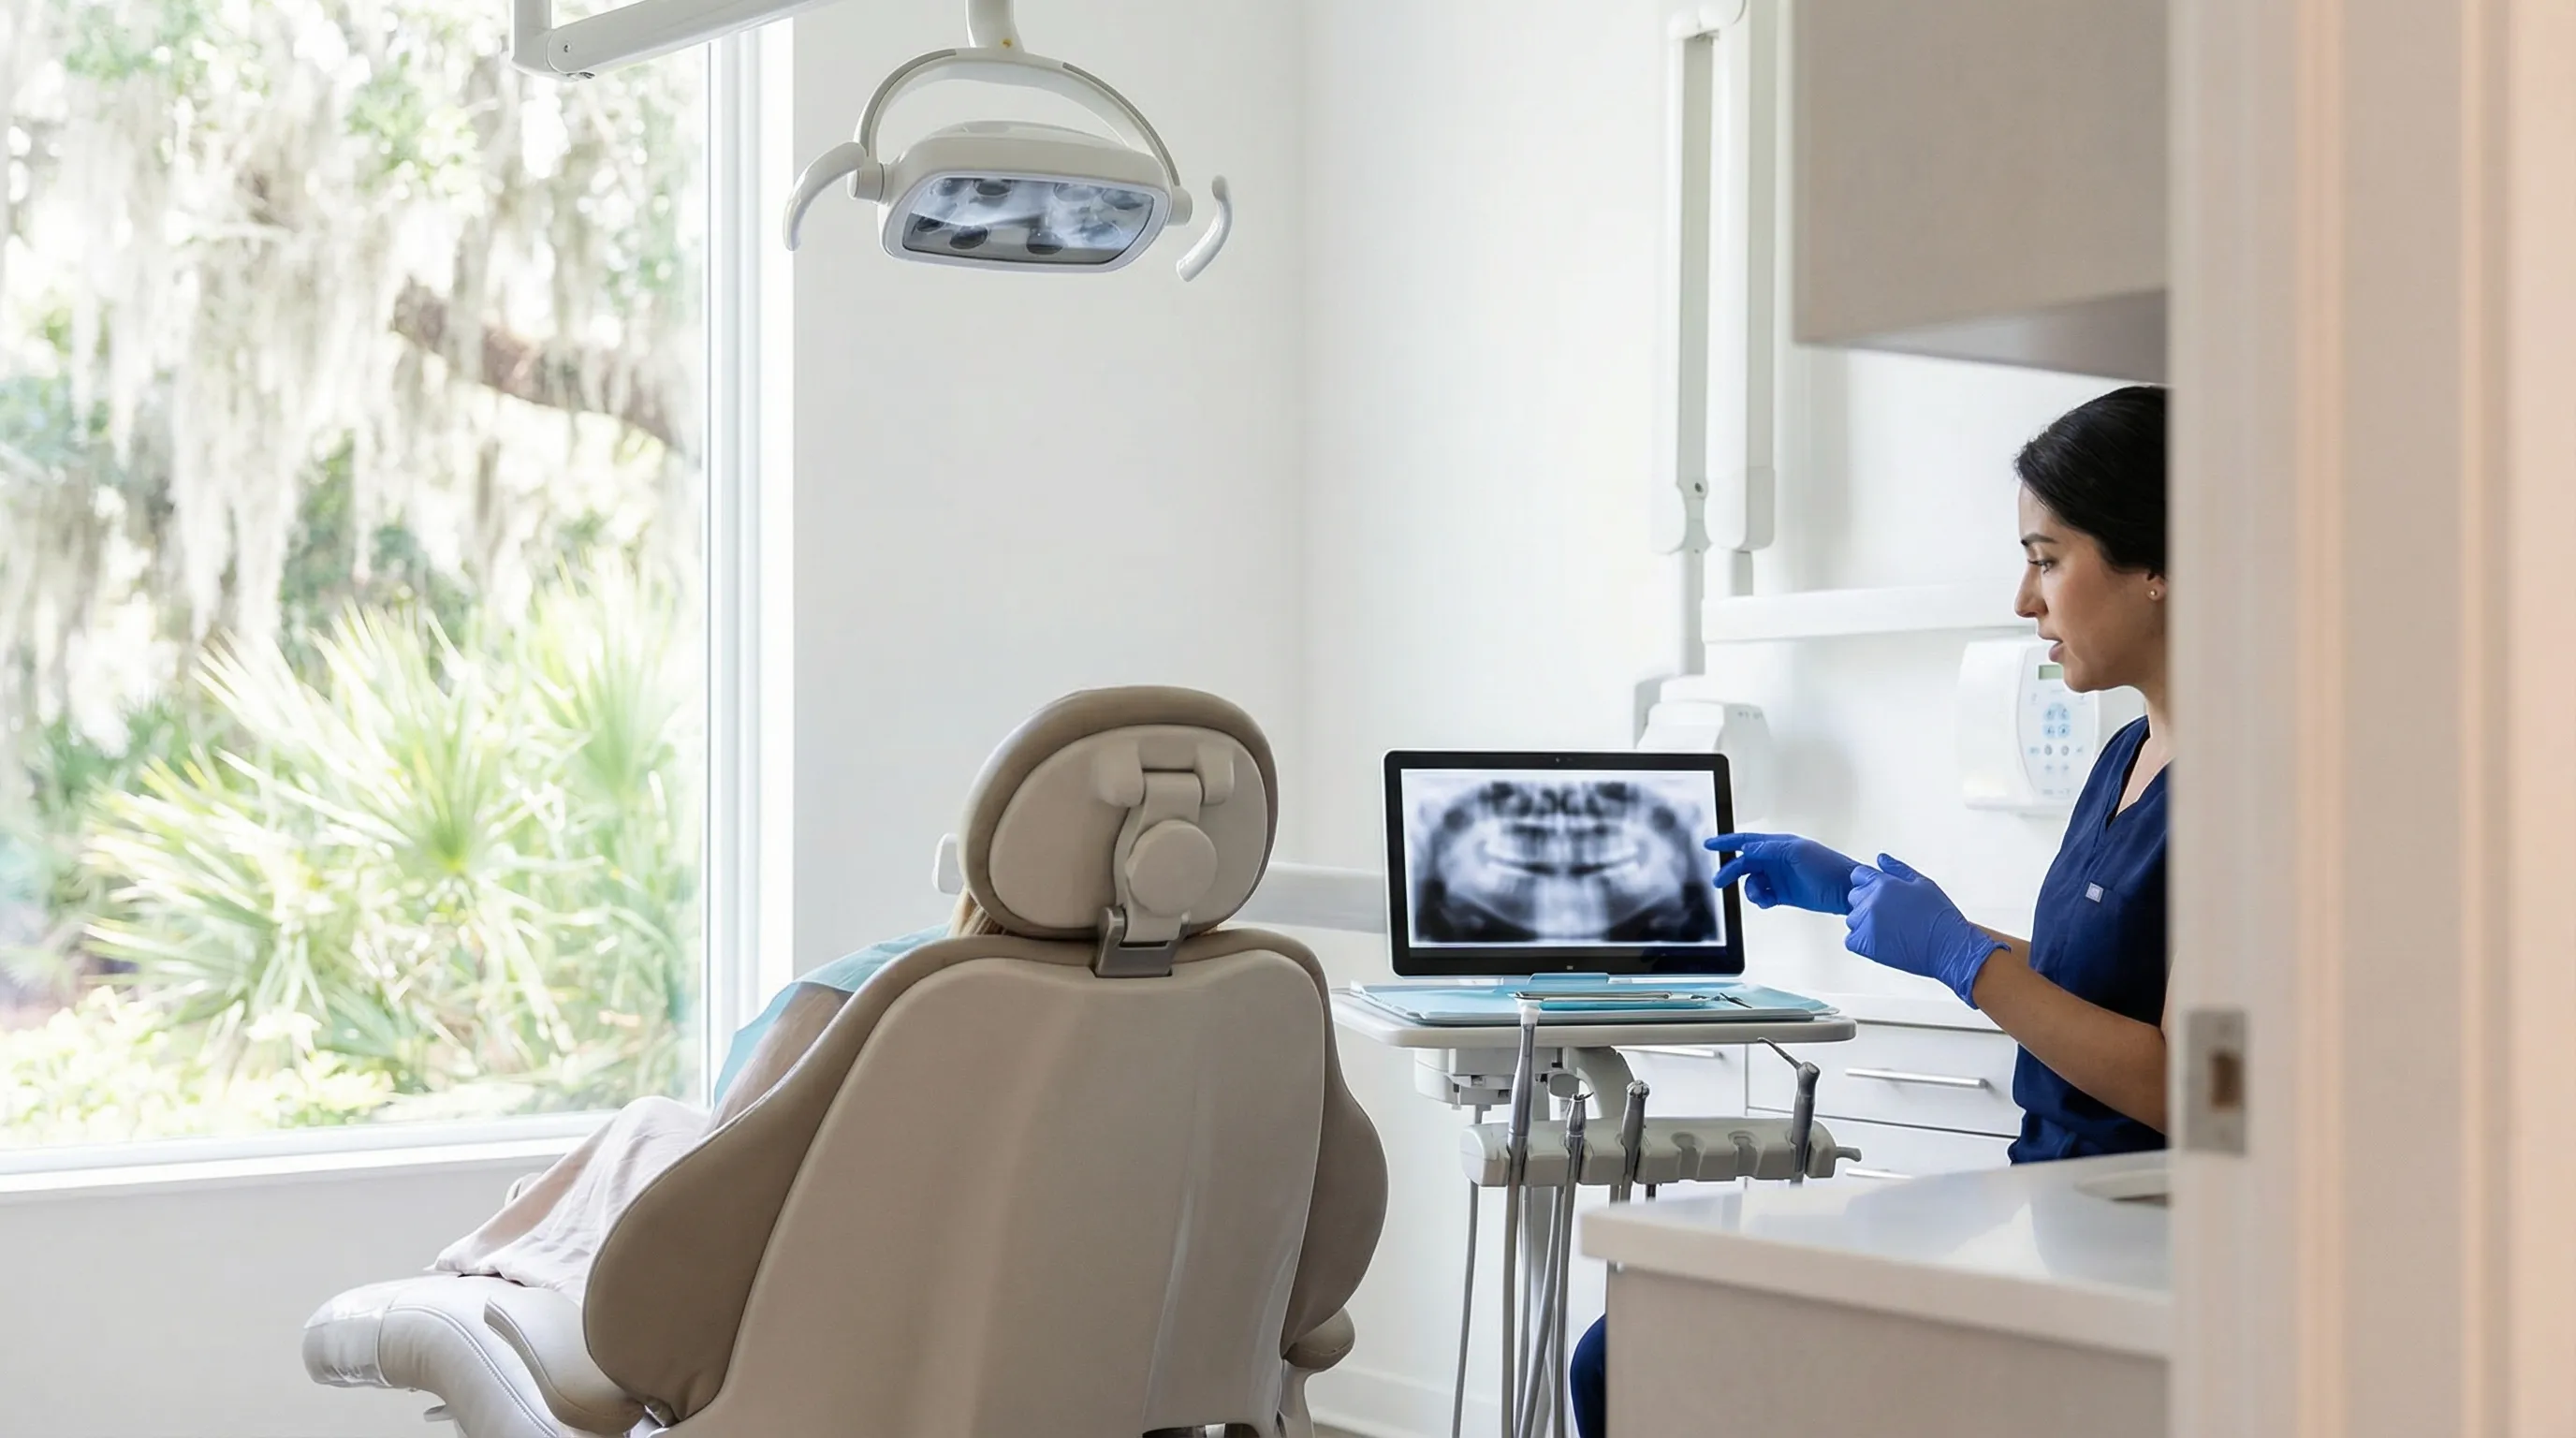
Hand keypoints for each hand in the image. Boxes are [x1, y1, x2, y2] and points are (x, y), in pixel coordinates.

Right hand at [1705, 832, 1866, 914]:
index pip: (1747, 840)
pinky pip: (1762, 896)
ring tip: (1762, 896)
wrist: (1848, 891)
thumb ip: (1769, 850)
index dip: (1727, 842)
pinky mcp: (1783, 894)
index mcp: (1779, 844)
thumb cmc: (1828, 867)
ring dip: (1751, 890)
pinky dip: (1760, 899)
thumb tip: (1746, 849)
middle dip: (1731, 872)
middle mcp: (1777, 859)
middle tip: (1720, 882)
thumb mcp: (1797, 854)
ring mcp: (1780, 877)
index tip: (1709, 844)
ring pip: (1752, 882)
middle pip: (1744, 863)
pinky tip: (1767, 902)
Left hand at [1843, 854, 2005, 1005]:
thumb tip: (1879, 858)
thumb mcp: (1923, 883)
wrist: (1949, 947)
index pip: (1858, 876)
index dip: (1869, 885)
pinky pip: (1851, 940)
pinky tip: (1883, 943)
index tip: (1885, 898)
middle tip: (1893, 917)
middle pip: (1854, 897)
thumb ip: (1897, 868)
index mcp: (1884, 883)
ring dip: (1865, 924)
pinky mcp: (1864, 943)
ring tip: (1892, 931)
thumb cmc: (1940, 914)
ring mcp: (1866, 922)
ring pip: (1853, 919)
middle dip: (1867, 903)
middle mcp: (1871, 900)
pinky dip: (1863, 943)